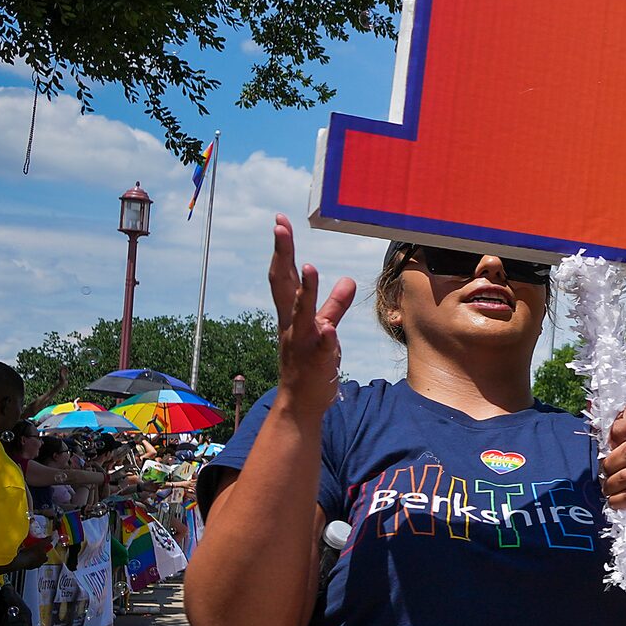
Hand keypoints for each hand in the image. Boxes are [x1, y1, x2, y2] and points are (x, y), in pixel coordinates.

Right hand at [265, 216, 354, 417]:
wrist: (301, 403)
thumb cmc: (310, 363)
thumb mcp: (323, 329)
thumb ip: (334, 305)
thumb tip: (345, 279)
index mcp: (291, 315)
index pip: (284, 276)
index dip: (283, 249)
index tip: (280, 222)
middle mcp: (292, 325)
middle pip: (283, 285)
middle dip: (282, 255)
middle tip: (280, 227)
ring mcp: (303, 344)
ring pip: (302, 314)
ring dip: (305, 292)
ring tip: (309, 268)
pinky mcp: (318, 363)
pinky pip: (323, 349)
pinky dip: (326, 339)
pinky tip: (330, 331)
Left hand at [601, 404, 625, 530]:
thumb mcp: (623, 451)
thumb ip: (610, 433)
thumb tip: (588, 403)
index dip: (618, 427)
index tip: (611, 443)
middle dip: (608, 467)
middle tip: (606, 476)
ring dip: (610, 488)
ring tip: (611, 490)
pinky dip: (617, 501)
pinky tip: (618, 501)